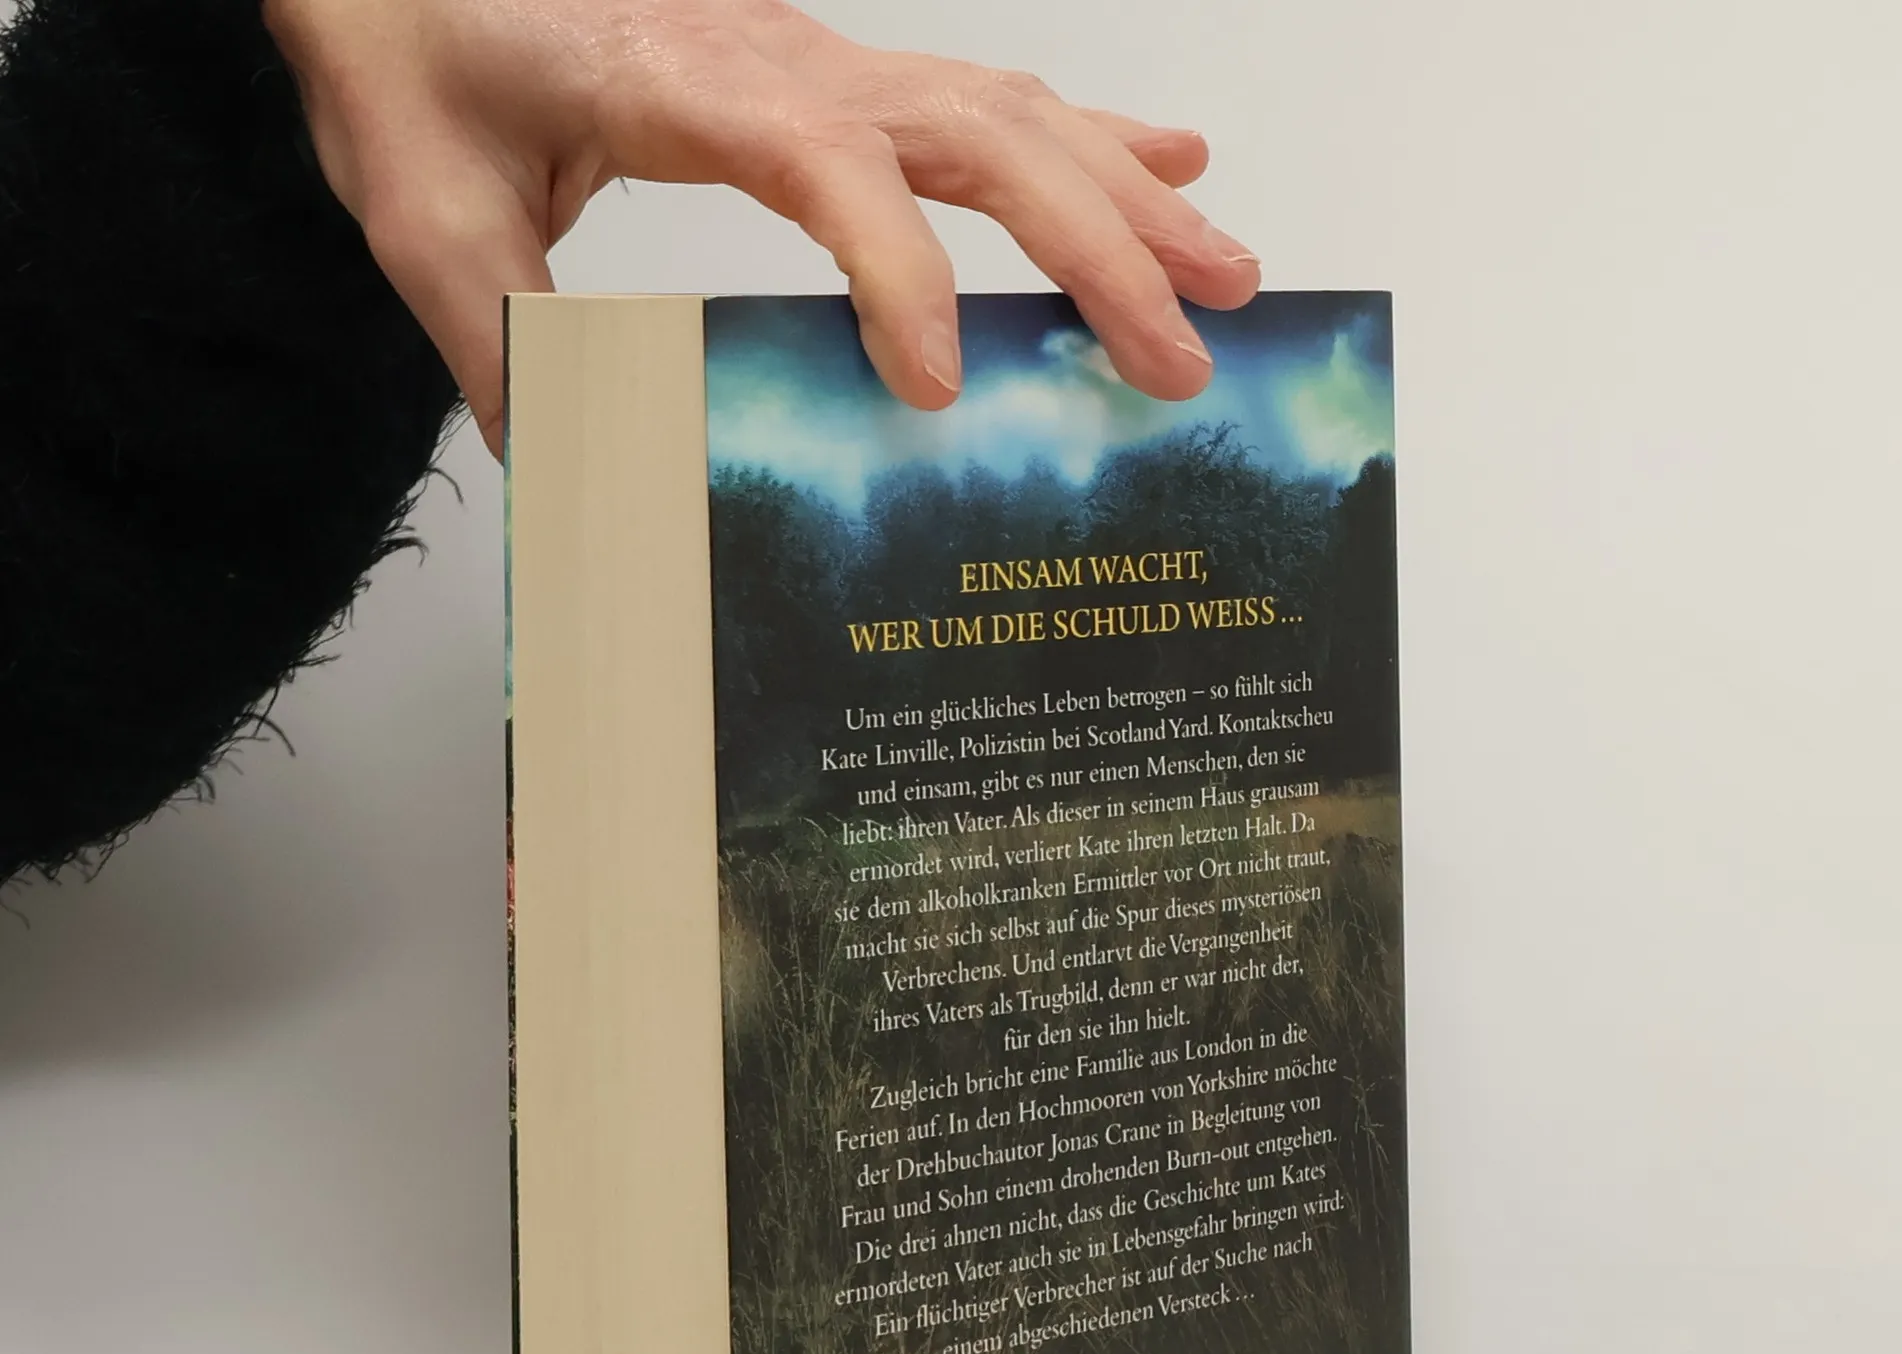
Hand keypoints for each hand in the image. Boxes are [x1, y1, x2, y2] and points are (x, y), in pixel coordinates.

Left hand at [263, 0, 1260, 457]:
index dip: (899, 269)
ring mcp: (821, 54)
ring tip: (1228, 273)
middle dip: (1093, 246)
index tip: (939, 388)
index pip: (826, 165)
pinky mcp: (831, 72)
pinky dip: (1089, 136)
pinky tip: (1167, 164)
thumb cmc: (409, 58)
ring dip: (1127, 195)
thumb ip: (503, 346)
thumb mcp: (428, 217)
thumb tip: (575, 486)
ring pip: (1009, 108)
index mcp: (678, 81)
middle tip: (1183, 353)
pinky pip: (984, 96)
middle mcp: (781, 55)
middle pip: (977, 132)